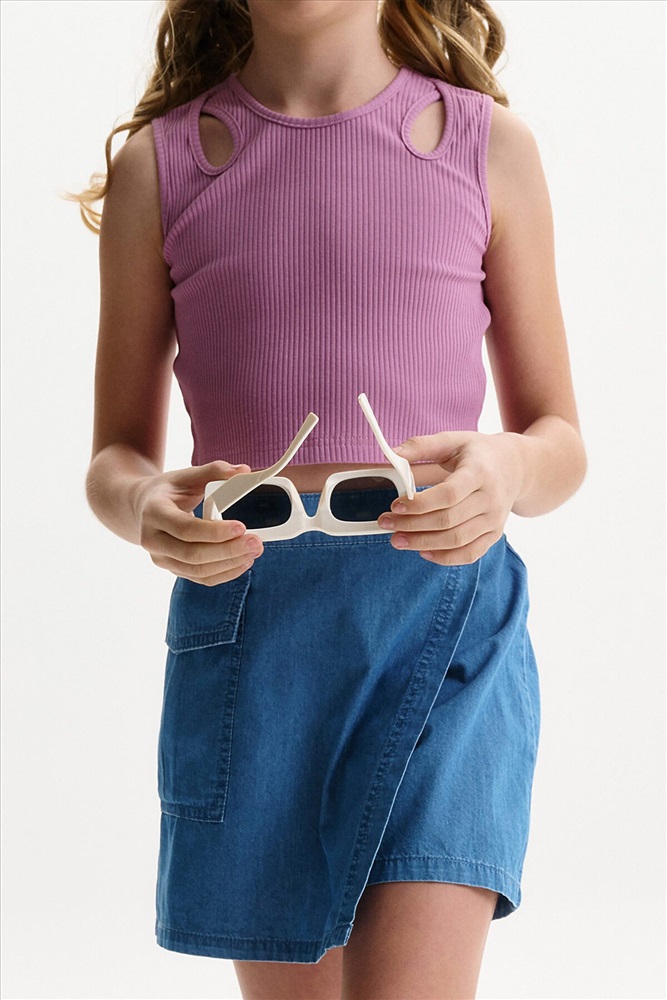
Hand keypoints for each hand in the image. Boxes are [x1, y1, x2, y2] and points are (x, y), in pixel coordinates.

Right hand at [135, 460, 264, 584]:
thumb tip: (244, 471)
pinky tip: (243, 562)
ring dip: (230, 564)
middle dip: (228, 551)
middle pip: (192, 555)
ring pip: (198, 571)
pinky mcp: (174, 569)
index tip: (242, 527)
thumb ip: (215, 470)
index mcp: (154, 512)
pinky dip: (225, 573)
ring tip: (254, 551)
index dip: (215, 531)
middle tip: (255, 542)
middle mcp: (153, 540)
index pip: (185, 529)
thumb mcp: (187, 475)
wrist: (144, 509)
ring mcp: (162, 558)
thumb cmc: (169, 491)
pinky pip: (201, 578)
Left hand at [378, 431, 526, 564]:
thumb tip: (391, 455)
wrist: (517, 467)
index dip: (420, 503)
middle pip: (449, 520)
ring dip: (423, 543)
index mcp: (479, 472)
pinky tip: (423, 552)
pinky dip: (445, 558)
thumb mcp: (454, 440)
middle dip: (412, 525)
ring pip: (457, 540)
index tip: (395, 505)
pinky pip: (470, 554)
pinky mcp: (494, 534)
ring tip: (397, 540)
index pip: (449, 494)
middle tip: (386, 523)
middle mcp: (491, 498)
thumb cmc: (478, 452)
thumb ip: (422, 446)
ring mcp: (494, 519)